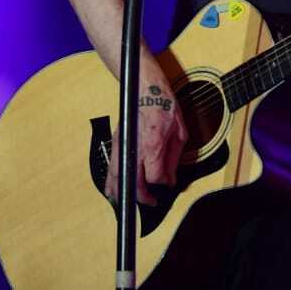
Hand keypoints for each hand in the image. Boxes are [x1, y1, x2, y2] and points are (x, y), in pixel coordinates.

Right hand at [104, 79, 187, 206]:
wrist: (145, 87)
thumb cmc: (164, 105)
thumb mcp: (179, 132)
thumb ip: (173, 158)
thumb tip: (170, 178)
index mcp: (153, 143)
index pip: (155, 176)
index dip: (162, 184)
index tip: (167, 184)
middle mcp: (135, 146)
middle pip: (133, 182)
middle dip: (142, 196)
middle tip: (151, 201)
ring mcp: (122, 144)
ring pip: (117, 177)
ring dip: (123, 193)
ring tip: (129, 204)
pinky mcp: (116, 142)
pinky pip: (111, 167)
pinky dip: (112, 181)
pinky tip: (113, 191)